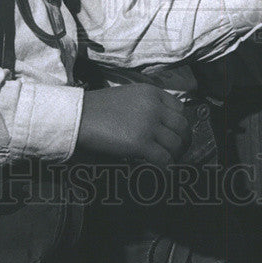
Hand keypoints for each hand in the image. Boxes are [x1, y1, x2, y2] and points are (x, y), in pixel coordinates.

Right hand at [75, 84, 189, 164]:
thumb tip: (160, 125)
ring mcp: (149, 124)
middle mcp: (154, 106)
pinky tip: (159, 169)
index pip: (180, 109)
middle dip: (182, 142)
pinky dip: (165, 166)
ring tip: (167, 162)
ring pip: (176, 144)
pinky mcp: (140, 143)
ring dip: (174, 156)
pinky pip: (164, 158)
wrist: (78, 116)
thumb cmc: (97, 108)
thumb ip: (147, 105)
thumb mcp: (128, 96)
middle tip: (176, 152)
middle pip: (182, 127)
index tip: (176, 135)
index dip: (180, 124)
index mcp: (152, 93)